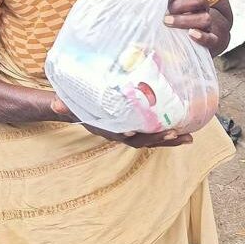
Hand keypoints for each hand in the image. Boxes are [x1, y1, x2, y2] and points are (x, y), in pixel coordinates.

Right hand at [51, 96, 192, 147]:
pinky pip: (152, 131)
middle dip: (161, 140)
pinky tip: (182, 128)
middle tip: (180, 135)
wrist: (76, 110)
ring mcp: (128, 131)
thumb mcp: (68, 105)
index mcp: (108, 130)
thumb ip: (64, 105)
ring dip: (169, 139)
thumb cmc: (75, 106)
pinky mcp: (135, 125)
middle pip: (143, 141)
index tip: (152, 132)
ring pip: (151, 139)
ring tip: (189, 137)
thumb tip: (55, 102)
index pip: (124, 136)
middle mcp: (120, 134)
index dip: (137, 135)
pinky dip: (166, 132)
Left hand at [164, 0, 217, 51]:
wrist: (187, 38)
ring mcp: (206, 24)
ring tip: (167, 22)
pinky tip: (191, 34)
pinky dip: (202, 37)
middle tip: (166, 12)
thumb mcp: (164, 6)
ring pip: (205, 19)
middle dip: (181, 4)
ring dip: (185, 20)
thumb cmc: (169, 18)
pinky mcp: (210, 41)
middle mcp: (201, 7)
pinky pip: (211, 39)